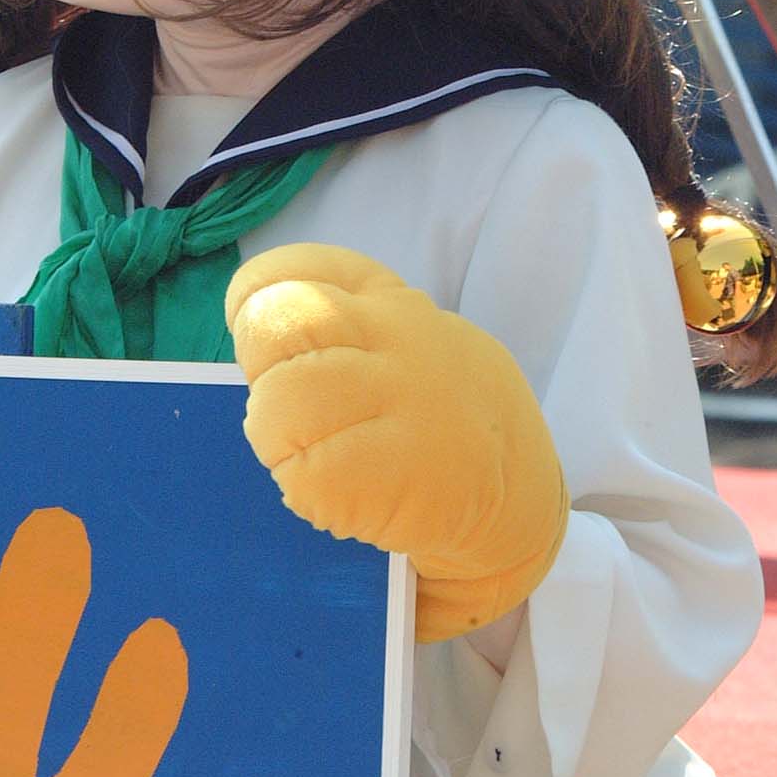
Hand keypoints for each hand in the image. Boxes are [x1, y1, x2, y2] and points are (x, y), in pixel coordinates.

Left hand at [226, 244, 568, 640]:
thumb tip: (266, 359)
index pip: (299, 270)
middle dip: (258, 369)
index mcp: (392, 304)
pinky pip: (311, 473)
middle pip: (281, 321)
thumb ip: (351, 336)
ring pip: (284, 397)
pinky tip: (335, 499)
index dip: (257, 299)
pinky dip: (305, 491)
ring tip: (305, 460)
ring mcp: (407, 399)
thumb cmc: (441, 426)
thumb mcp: (411, 348)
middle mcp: (399, 338)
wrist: (519, 505)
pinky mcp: (409, 470)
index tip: (256, 340)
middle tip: (282, 414)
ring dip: (274, 437)